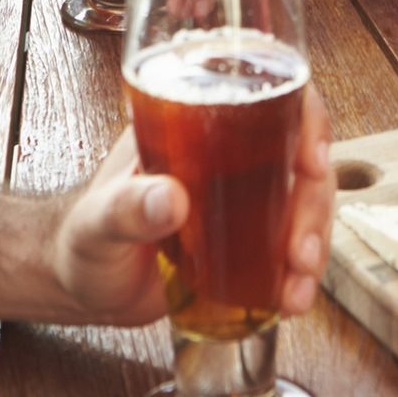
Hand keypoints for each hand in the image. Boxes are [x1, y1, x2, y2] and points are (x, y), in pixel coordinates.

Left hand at [51, 95, 333, 325]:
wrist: (82, 287)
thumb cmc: (82, 238)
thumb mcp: (97, 220)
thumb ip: (126, 206)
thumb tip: (169, 198)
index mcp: (197, 126)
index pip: (269, 97)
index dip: (307, 119)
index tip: (312, 159)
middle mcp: (232, 156)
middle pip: (302, 157)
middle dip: (315, 202)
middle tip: (301, 248)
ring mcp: (247, 199)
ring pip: (307, 203)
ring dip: (315, 242)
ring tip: (298, 282)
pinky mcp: (251, 241)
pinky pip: (293, 247)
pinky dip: (302, 274)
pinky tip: (293, 299)